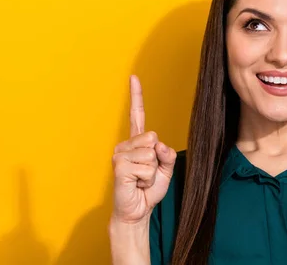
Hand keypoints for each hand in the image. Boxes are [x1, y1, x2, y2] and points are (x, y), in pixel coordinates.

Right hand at [111, 75, 176, 223]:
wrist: (137, 210)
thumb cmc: (149, 189)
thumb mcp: (166, 170)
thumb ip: (167, 154)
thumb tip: (157, 144)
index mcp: (137, 142)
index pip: (137, 115)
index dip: (136, 95)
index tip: (133, 77)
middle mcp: (126, 145)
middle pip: (153, 138)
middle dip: (157, 160)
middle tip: (146, 174)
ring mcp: (120, 155)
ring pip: (151, 155)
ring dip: (152, 172)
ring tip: (141, 180)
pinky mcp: (119, 167)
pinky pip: (146, 168)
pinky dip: (147, 179)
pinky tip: (136, 184)